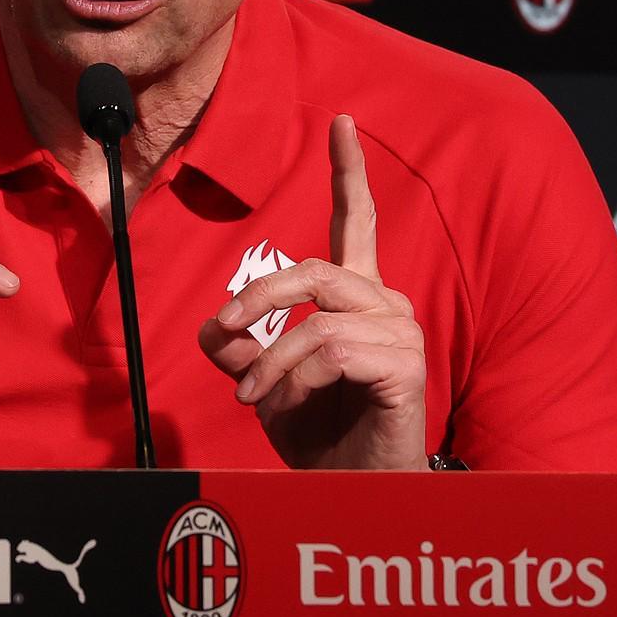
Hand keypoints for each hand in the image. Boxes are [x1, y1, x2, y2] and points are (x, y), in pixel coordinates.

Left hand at [199, 115, 427, 469]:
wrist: (355, 494)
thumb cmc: (322, 438)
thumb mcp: (267, 386)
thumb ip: (240, 349)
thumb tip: (209, 328)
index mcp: (357, 298)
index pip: (355, 222)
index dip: (349, 172)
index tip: (342, 122)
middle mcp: (385, 304)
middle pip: (315, 269)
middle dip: (258, 296)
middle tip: (221, 331)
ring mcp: (401, 332)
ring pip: (317, 318)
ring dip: (270, 359)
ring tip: (250, 395)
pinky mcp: (407, 364)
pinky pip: (333, 351)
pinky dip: (293, 378)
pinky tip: (284, 405)